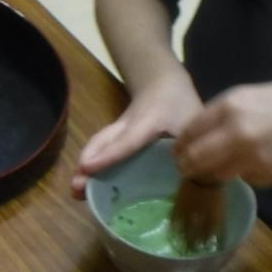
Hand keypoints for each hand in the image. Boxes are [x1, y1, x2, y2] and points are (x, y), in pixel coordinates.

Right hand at [70, 69, 202, 195]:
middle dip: (87, 163)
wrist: (161, 80)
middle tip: (76, 187)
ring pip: (99, 145)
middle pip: (102, 142)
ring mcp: (118, 130)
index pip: (126, 140)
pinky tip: (90, 185)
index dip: (108, 155)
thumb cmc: (178, 101)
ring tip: (76, 192)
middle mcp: (126, 126)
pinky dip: (93, 164)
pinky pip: (103, 149)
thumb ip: (194, 148)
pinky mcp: (117, 136)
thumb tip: (195, 181)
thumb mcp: (193, 120)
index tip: (88, 168)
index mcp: (147, 122)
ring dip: (86, 166)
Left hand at [173, 74, 271, 186]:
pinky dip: (242, 176)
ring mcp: (253, 157)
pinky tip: (246, 169)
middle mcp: (237, 133)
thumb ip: (225, 112)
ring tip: (210, 172)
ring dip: (211, 174)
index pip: (191, 131)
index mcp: (230, 106)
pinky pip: (246, 179)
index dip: (181, 144)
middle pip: (197, 158)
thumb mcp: (252, 94)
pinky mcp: (270, 175)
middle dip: (187, 165)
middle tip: (185, 168)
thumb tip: (203, 132)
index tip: (177, 150)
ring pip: (218, 174)